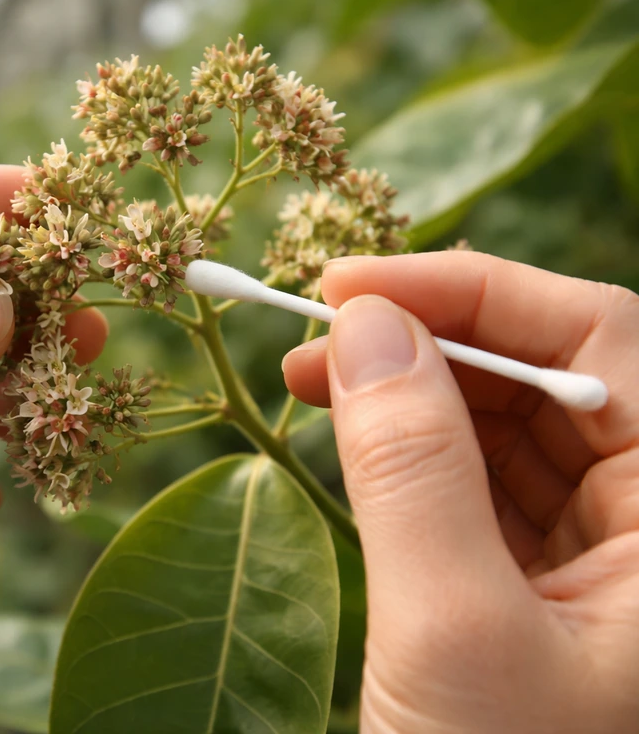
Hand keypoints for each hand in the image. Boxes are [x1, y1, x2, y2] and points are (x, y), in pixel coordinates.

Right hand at [283, 252, 638, 732]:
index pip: (606, 344)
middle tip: (314, 333)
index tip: (351, 285)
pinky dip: (410, 451)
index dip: (476, 291)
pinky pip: (477, 486)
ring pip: (507, 428)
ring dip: (410, 390)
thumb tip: (365, 328)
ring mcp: (600, 562)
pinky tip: (349, 434)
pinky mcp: (538, 590)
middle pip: (550, 378)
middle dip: (429, 338)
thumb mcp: (451, 632)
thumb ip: (411, 469)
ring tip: (311, 377)